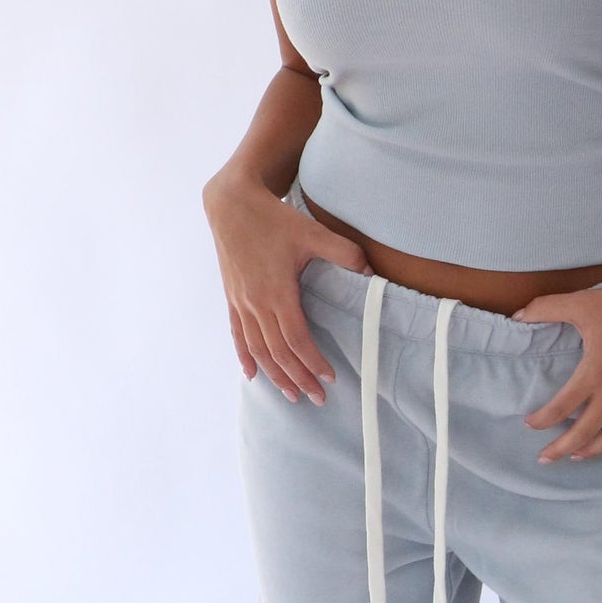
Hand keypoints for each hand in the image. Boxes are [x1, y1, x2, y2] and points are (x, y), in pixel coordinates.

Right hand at [201, 168, 368, 401]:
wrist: (231, 204)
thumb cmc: (273, 218)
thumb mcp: (312, 231)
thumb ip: (344, 252)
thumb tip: (370, 272)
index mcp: (277, 292)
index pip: (297, 339)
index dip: (312, 361)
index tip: (330, 377)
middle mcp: (256, 303)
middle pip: (278, 352)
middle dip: (298, 378)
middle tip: (317, 398)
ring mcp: (241, 303)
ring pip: (258, 349)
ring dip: (274, 375)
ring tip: (291, 395)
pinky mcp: (232, 298)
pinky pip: (238, 335)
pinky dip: (245, 357)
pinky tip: (252, 374)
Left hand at [517, 274, 601, 461]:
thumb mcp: (581, 302)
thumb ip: (545, 308)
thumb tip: (516, 315)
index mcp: (595, 372)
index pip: (561, 408)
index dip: (542, 420)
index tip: (530, 423)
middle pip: (584, 432)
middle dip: (561, 448)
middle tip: (545, 458)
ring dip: (592, 450)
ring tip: (576, 456)